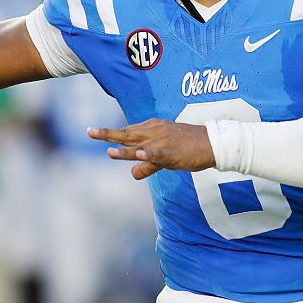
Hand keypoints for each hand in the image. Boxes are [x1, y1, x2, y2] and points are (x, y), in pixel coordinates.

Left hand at [87, 118, 214, 179]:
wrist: (212, 143)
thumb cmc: (188, 147)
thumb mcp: (165, 156)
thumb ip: (148, 164)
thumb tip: (133, 173)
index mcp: (152, 129)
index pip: (128, 132)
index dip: (111, 133)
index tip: (93, 132)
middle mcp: (155, 133)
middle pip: (128, 134)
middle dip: (108, 134)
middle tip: (89, 131)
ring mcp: (163, 142)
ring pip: (140, 146)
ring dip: (125, 149)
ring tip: (109, 151)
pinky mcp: (173, 152)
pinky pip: (159, 154)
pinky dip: (150, 154)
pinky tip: (140, 154)